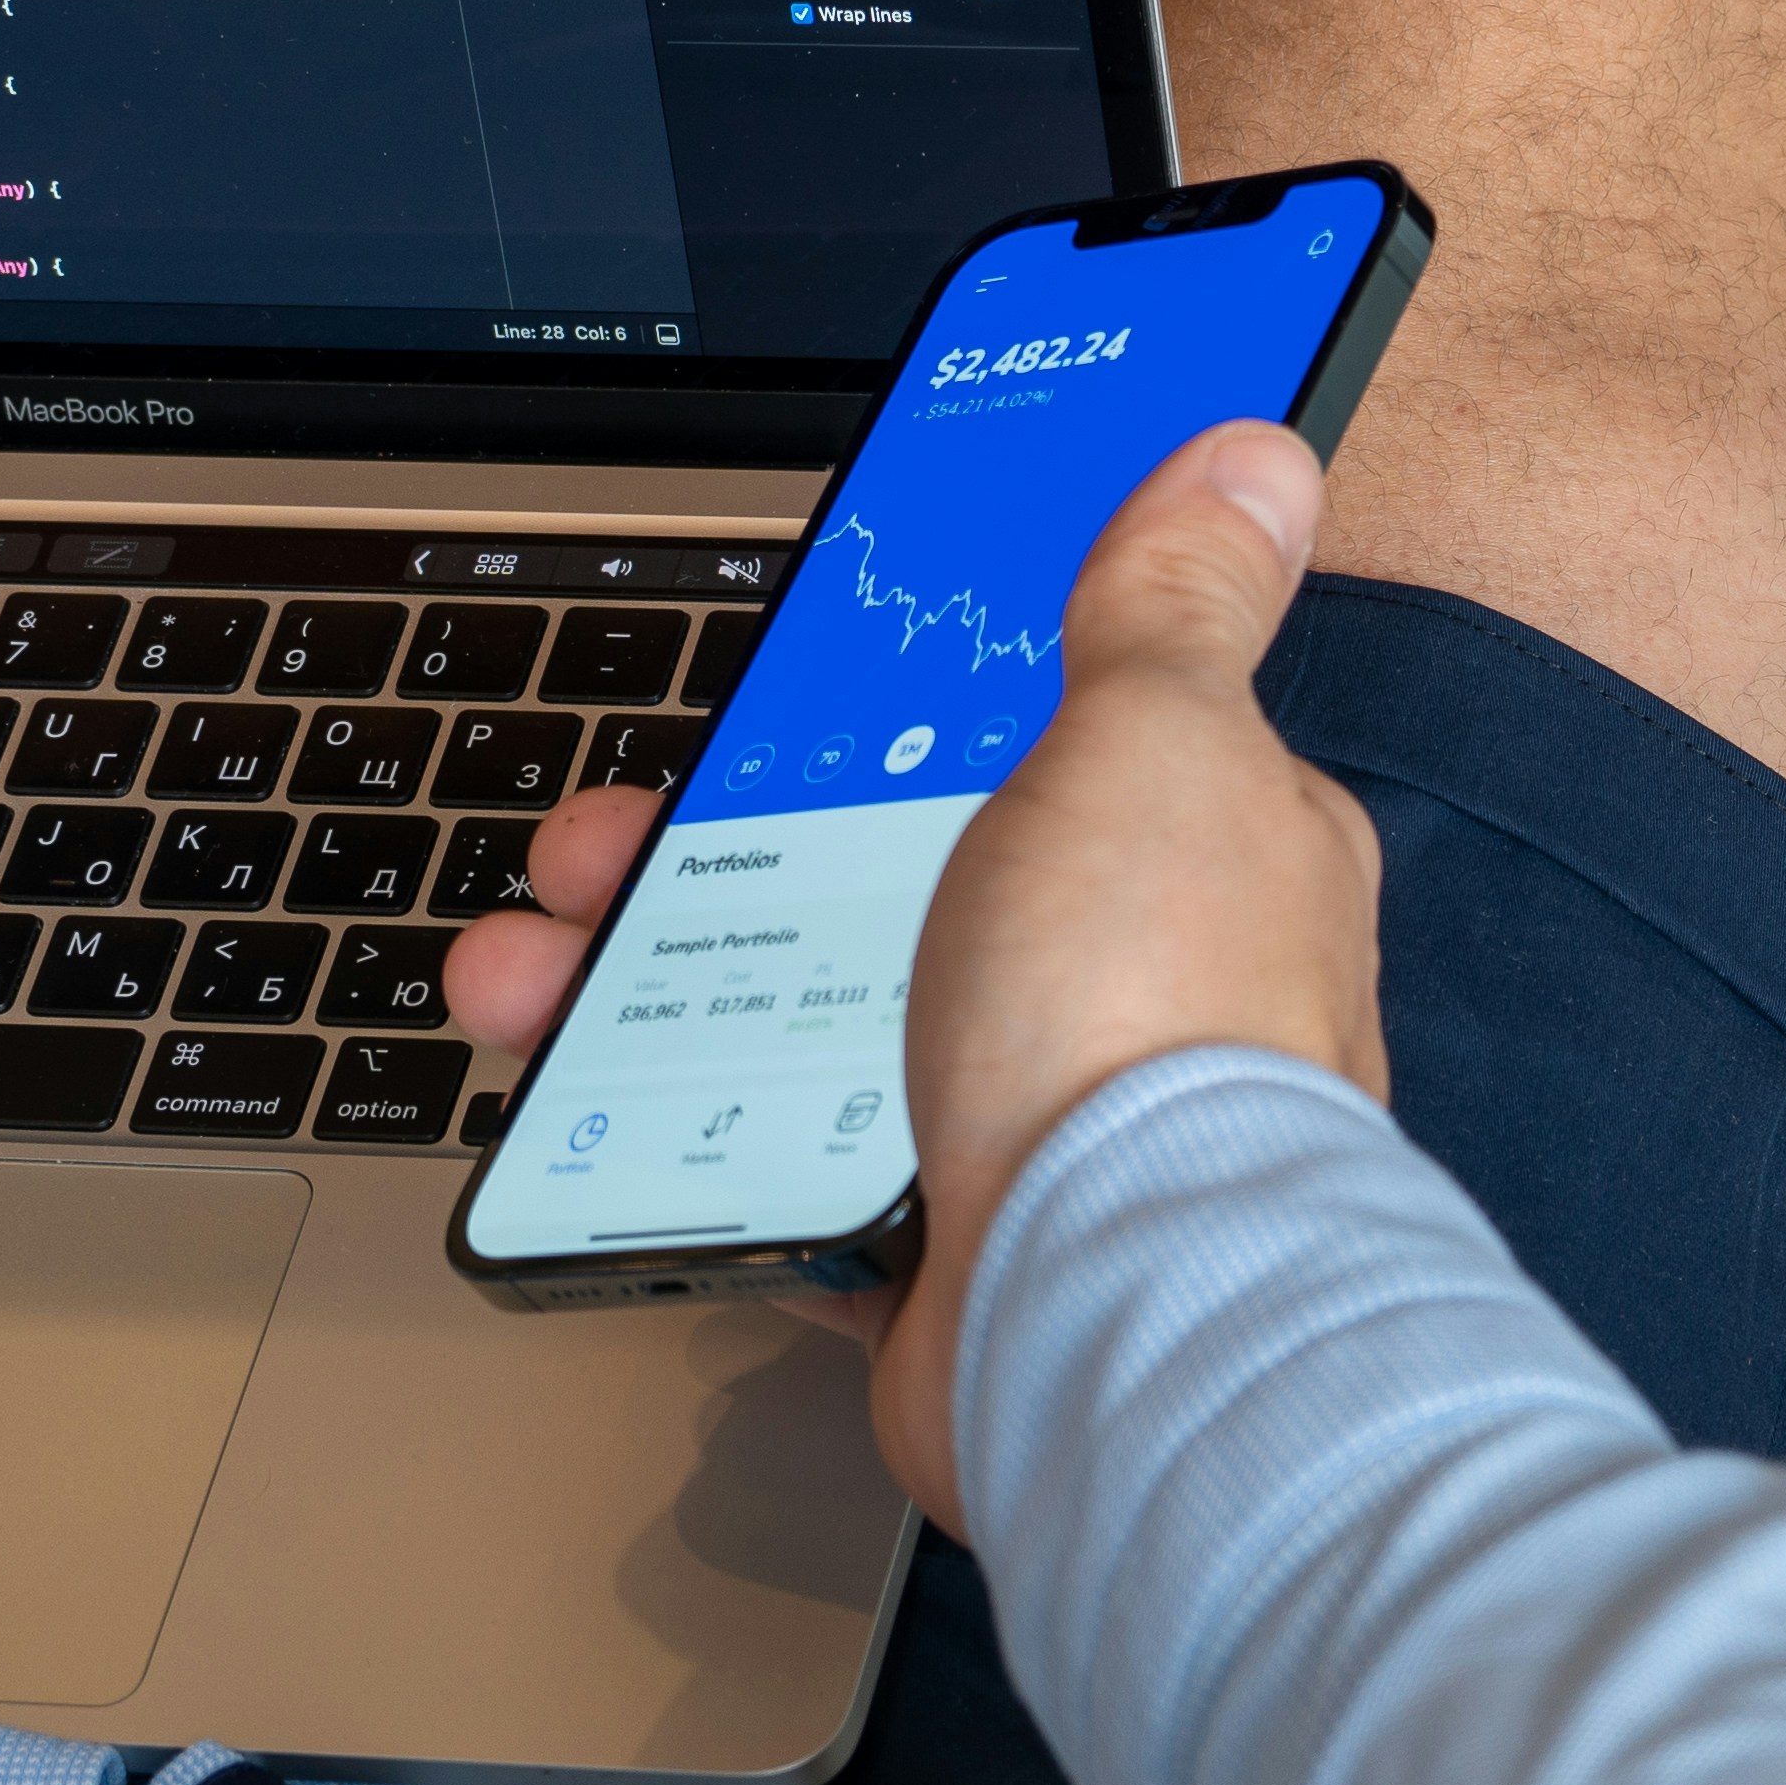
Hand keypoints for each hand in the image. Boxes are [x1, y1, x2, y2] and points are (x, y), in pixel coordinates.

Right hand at [445, 422, 1387, 1526]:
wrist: (1116, 1326)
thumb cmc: (1151, 1028)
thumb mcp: (1149, 744)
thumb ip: (1172, 604)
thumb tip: (1253, 458)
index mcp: (1212, 839)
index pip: (1060, 722)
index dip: (908, 688)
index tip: (784, 677)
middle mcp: (1141, 974)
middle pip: (900, 862)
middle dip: (725, 836)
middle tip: (602, 833)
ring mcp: (1044, 1106)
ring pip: (819, 1005)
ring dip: (654, 974)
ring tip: (531, 967)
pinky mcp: (952, 1233)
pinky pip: (785, 1153)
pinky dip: (669, 1121)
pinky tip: (583, 1091)